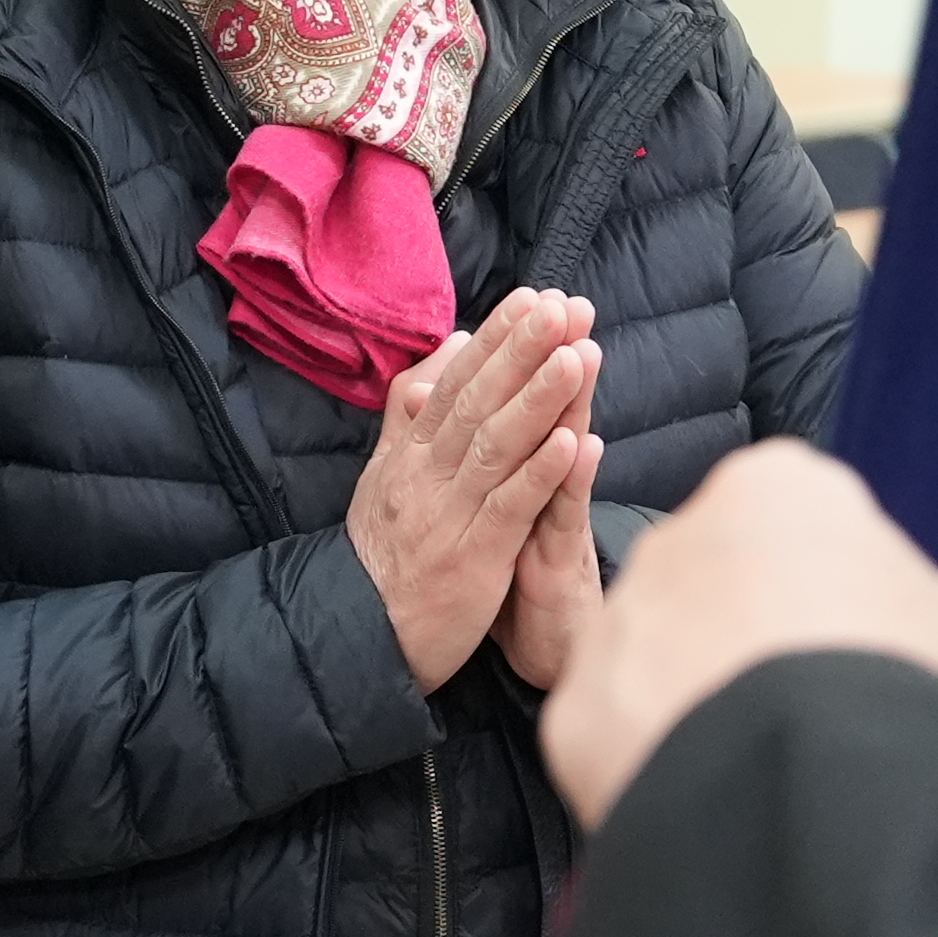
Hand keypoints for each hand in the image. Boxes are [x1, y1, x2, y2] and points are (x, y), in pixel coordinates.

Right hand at [344, 289, 599, 690]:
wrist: (361, 638)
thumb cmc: (383, 558)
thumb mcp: (385, 477)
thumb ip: (413, 413)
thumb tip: (448, 350)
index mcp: (410, 454)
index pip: (454, 383)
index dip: (494, 340)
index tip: (531, 298)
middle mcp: (426, 475)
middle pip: (476, 401)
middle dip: (521, 351)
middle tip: (560, 306)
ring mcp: (448, 515)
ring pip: (495, 445)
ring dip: (538, 399)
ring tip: (575, 356)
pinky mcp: (471, 558)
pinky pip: (508, 508)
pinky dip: (539, 474)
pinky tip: (570, 442)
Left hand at [539, 446, 937, 827]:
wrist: (806, 787)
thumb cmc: (899, 686)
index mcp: (776, 491)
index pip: (801, 520)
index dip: (840, 584)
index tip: (869, 643)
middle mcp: (678, 538)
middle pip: (721, 583)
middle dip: (757, 637)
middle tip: (818, 713)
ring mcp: (619, 622)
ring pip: (661, 656)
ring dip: (700, 699)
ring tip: (767, 770)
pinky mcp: (576, 711)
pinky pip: (618, 731)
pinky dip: (656, 762)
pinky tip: (713, 800)